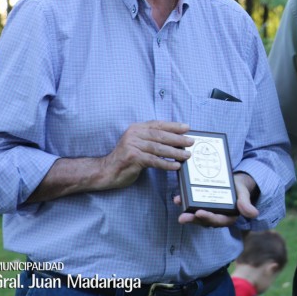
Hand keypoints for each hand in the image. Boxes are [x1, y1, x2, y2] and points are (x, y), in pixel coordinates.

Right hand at [27, 121, 193, 202]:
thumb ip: (151, 140)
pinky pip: (153, 161)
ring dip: (175, 152)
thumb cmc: (124, 159)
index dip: (174, 126)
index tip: (187, 128)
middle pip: (160, 135)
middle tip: (191, 142)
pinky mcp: (132, 158)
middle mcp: (134, 134)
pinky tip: (175, 166)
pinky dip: (166, 164)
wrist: (105, 171)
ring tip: (187, 155)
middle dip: (178, 138)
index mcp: (136, 128)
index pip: (158, 124)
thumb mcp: (137, 144)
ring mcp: (132, 145)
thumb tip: (174, 140)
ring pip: (159, 148)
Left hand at [173, 172, 259, 226]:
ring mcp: (209, 211)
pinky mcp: (202, 205)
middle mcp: (217, 216)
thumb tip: (254, 214)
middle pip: (204, 220)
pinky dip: (185, 203)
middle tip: (182, 217)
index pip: (218, 220)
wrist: (237, 181)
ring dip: (186, 212)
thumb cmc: (241, 188)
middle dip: (193, 219)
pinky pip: (193, 206)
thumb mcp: (244, 193)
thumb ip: (246, 203)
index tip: (199, 213)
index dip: (208, 218)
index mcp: (228, 217)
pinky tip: (177, 198)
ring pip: (196, 215)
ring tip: (177, 203)